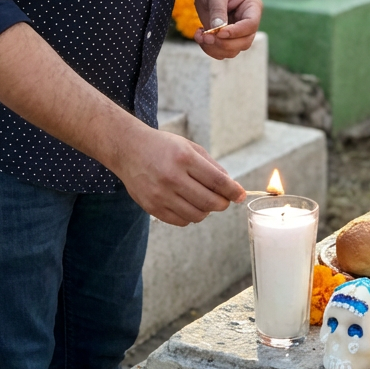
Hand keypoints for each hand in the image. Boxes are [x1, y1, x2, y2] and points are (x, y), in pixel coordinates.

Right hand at [113, 124, 245, 225]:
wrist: (129, 149)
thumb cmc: (163, 147)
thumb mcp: (189, 147)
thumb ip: (211, 166)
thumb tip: (231, 187)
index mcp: (184, 158)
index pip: (217, 181)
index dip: (233, 191)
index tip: (241, 195)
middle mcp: (172, 177)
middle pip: (209, 201)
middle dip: (223, 203)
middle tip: (224, 200)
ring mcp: (160, 194)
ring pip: (197, 214)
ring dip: (206, 210)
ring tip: (204, 201)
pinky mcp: (151, 207)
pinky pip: (181, 221)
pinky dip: (190, 216)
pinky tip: (189, 205)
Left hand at [192, 0, 262, 60]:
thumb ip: (218, 10)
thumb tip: (218, 30)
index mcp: (252, 7)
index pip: (251, 25)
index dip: (236, 32)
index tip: (219, 33)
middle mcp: (248, 23)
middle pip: (244, 42)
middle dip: (224, 43)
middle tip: (206, 37)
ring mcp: (237, 32)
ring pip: (232, 51)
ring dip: (214, 48)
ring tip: (200, 35)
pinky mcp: (225, 38)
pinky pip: (220, 52)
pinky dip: (208, 49)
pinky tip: (199, 35)